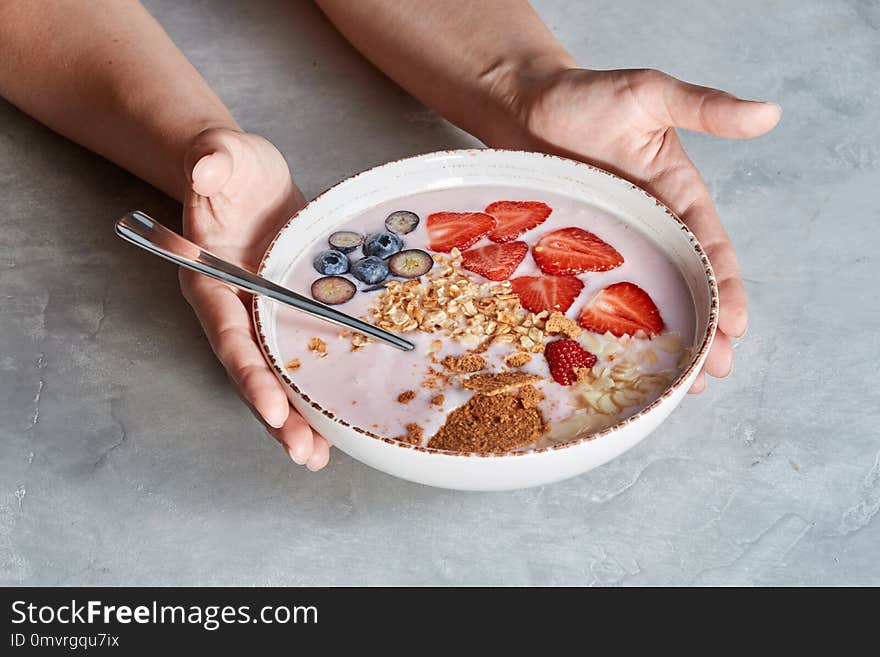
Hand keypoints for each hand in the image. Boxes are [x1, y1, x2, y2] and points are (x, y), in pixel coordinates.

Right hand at [179, 128, 331, 469]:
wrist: (246, 176)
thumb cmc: (228, 165)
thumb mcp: (221, 153)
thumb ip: (212, 158)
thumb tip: (206, 166)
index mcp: (211, 281)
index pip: (229, 333)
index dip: (248, 373)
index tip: (271, 407)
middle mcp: (236, 307)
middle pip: (252, 370)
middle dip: (276, 414)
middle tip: (302, 453)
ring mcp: (263, 314)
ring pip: (277, 373)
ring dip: (295, 416)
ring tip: (316, 456)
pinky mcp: (291, 312)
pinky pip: (302, 354)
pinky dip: (315, 387)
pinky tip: (335, 418)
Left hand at [496, 68, 779, 391]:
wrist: (523, 103)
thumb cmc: (588, 96)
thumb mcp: (651, 95)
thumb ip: (705, 107)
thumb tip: (768, 113)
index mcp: (678, 199)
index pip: (712, 252)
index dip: (726, 290)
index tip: (735, 327)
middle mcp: (650, 228)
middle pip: (683, 287)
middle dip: (703, 330)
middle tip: (709, 373)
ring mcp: (611, 245)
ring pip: (642, 299)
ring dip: (662, 338)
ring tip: (675, 383)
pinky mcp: (570, 253)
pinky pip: (590, 293)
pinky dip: (603, 326)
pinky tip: (608, 356)